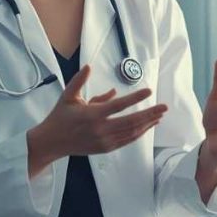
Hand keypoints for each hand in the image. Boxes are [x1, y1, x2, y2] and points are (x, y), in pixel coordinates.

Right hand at [27, 65, 167, 176]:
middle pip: (131, 121)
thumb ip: (79, 80)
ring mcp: (104, 141)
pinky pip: (127, 140)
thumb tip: (90, 67)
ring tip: (159, 116)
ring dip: (147, 124)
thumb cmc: (60, 117)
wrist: (52, 142)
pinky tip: (146, 127)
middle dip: (150, 113)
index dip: (135, 98)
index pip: (119, 105)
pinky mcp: (106, 148)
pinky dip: (139, 133)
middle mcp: (100, 129)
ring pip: (131, 132)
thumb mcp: (68, 95)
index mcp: (92, 115)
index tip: (149, 91)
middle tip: (164, 107)